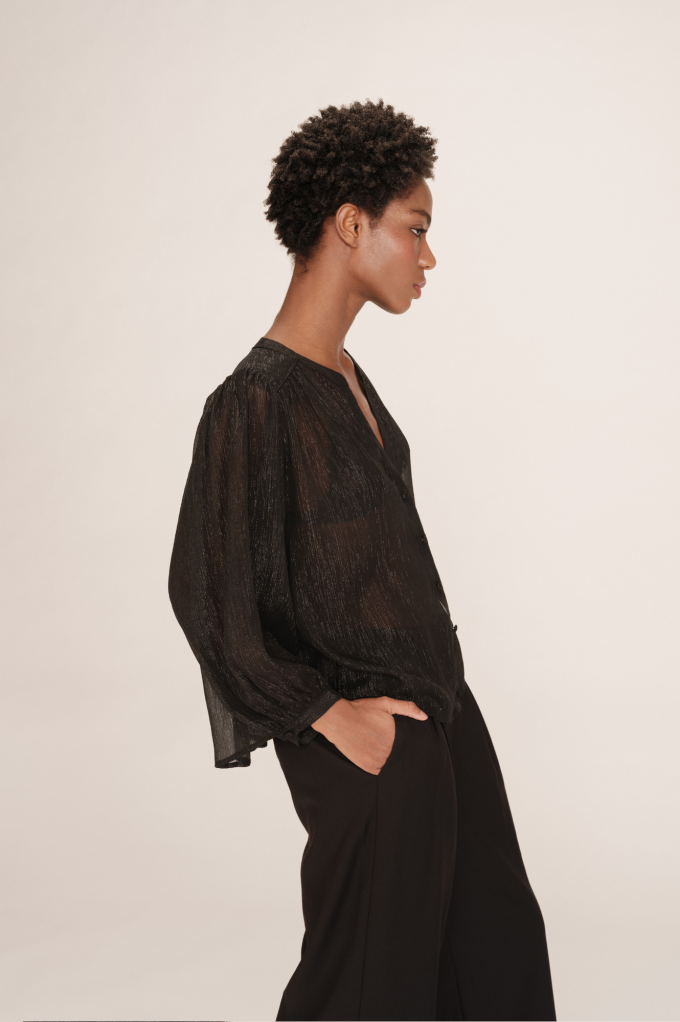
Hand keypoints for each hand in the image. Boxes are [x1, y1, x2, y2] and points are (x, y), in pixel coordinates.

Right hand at [311, 696, 427, 774]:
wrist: (337, 719)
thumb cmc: (361, 710)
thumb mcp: (385, 703)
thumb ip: (407, 708)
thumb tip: (424, 716)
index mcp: (395, 738)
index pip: (409, 746)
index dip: (407, 744)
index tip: (402, 741)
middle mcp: (388, 753)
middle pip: (400, 756)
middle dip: (397, 751)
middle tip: (388, 743)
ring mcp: (377, 762)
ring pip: (391, 765)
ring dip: (389, 760)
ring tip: (381, 748)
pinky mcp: (367, 768)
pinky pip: (380, 771)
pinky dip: (380, 765)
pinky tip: (375, 755)